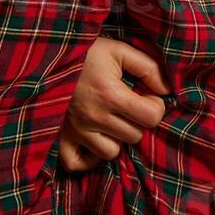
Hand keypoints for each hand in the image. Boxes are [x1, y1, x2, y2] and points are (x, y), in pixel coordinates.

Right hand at [58, 38, 168, 170]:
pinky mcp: (60, 137)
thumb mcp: (120, 50)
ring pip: (111, 152)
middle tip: (128, 105)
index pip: (151, 118)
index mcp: (111, 95)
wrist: (47, 56)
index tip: (146, 95)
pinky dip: (89, 158)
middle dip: (137, 121)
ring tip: (111, 119)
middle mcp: (94, 118)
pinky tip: (95, 140)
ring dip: (116, 138)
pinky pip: (77, 164)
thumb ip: (148, 67)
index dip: (156, 106)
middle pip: (134, 136)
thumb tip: (166, 89)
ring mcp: (76, 131)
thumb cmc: (87, 52)